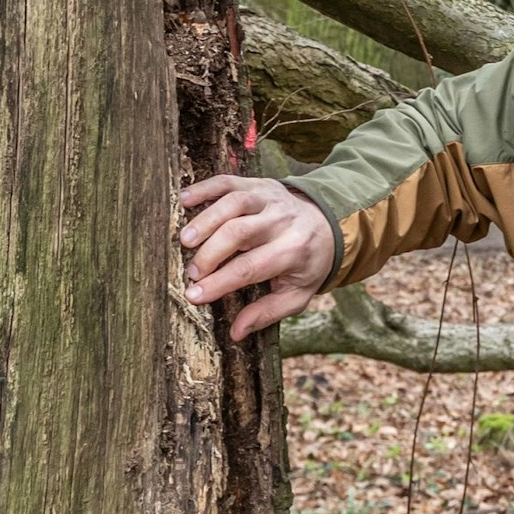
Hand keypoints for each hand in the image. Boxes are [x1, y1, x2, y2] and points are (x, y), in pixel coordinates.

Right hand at [179, 174, 336, 341]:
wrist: (329, 225)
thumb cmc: (306, 264)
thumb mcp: (297, 294)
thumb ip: (267, 313)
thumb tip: (236, 332)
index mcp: (293, 251)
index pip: (250, 268)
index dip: (219, 282)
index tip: (194, 295)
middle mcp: (282, 220)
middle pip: (239, 232)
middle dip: (210, 253)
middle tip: (191, 272)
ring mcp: (269, 198)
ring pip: (233, 202)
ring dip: (206, 220)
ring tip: (185, 240)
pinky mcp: (257, 183)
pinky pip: (229, 181)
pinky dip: (205, 188)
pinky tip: (185, 200)